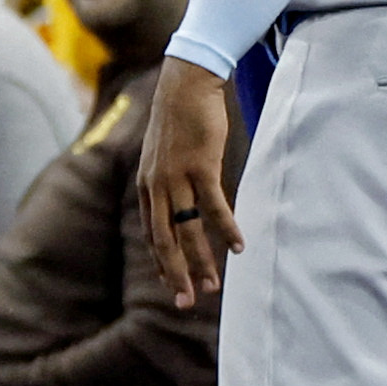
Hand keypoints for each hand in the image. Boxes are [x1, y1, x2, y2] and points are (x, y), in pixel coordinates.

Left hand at [138, 55, 242, 309]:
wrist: (185, 83)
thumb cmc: (179, 119)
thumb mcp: (164, 155)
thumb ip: (167, 182)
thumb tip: (178, 204)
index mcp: (147, 185)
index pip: (151, 234)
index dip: (161, 263)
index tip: (171, 286)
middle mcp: (157, 186)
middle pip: (165, 241)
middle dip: (175, 275)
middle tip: (185, 303)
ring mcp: (177, 177)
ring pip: (188, 231)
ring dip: (202, 261)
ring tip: (214, 286)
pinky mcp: (200, 166)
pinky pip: (214, 208)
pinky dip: (226, 230)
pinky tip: (238, 247)